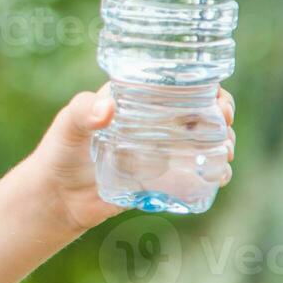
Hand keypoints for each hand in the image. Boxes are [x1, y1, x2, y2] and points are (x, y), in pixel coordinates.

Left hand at [30, 83, 236, 231]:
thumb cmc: (59, 153)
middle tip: (224, 124)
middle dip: (222, 114)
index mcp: (136, 101)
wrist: (57, 197)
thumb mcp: (67, 126)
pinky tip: (219, 175)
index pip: (177, 85)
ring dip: (224, 142)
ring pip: (204, 141)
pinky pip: (196, 173)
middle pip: (200, 111)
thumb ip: (81, 113)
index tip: (216, 97)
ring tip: (225, 151)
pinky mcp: (161, 179)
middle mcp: (153, 123)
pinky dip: (214, 172)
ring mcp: (160, 151)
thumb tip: (107, 109)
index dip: (204, 86)